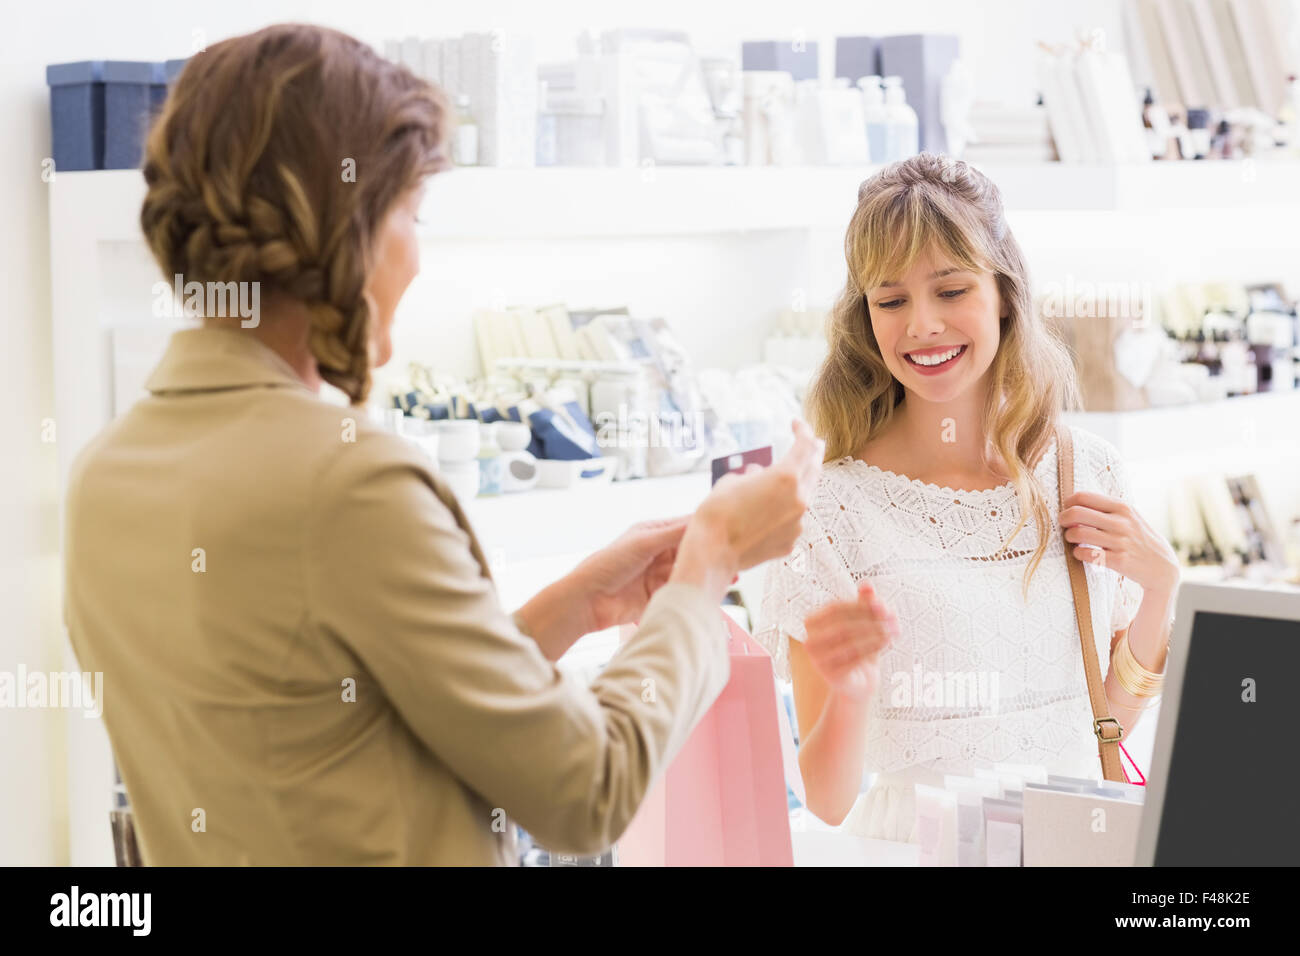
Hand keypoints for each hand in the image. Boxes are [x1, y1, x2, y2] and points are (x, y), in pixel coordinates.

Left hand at [575, 517, 726, 630]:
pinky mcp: (660, 595)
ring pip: (689, 571)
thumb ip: (673, 534)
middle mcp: (658, 552)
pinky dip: (695, 590)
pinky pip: (682, 590)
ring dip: (704, 573)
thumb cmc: (609, 563)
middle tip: (734, 556)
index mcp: (653, 533)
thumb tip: (701, 521)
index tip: (729, 530)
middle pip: (690, 551)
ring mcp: (659, 574)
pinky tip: (711, 590)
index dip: (705, 529)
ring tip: (730, 574)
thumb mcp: (644, 542)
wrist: (589, 600)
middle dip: (709, 554)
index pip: (685, 527)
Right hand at [678, 420, 823, 579]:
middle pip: (814, 469)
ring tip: (785, 479)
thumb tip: (760, 475)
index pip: (805, 445)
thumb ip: (754, 474)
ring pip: (806, 496)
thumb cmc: (717, 513)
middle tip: (812, 442)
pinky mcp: (790, 541)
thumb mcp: (732, 481)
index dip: (803, 430)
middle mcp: (799, 499)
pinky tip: (768, 512)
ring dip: (799, 484)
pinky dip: (786, 511)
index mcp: (786, 477)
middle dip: (813, 453)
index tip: (796, 424)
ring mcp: (797, 523)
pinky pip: (794, 519)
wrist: (712, 552)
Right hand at [803, 580, 895, 699]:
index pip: (835, 608)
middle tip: (894, 620)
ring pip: (850, 641)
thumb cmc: (859, 648)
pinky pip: (855, 658)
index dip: (860, 605)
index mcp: (812, 623)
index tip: (884, 606)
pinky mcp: (831, 676)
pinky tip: (887, 643)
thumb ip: (863, 603)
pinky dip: (874, 648)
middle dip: (871, 621)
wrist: (859, 683)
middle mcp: (809, 641)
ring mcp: (818, 660)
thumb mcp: (862, 623)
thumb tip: (867, 584)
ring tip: (894, 631)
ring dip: (876, 634)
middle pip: (843, 625)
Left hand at [1058, 490, 1179, 595]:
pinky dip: (1078, 553)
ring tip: (1073, 540)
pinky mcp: (1119, 560)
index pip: (1083, 497)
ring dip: (1069, 537)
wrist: (1162, 565)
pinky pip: (1086, 554)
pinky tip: (1081, 553)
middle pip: (1076, 513)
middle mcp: (1121, 522)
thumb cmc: (1138, 538)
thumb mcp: (1129, 516)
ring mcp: (1120, 541)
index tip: (1067, 510)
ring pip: (1078, 534)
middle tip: (1064, 524)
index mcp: (1122, 507)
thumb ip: (1106, 508)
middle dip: (1063, 519)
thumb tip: (1073, 502)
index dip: (1068, 503)